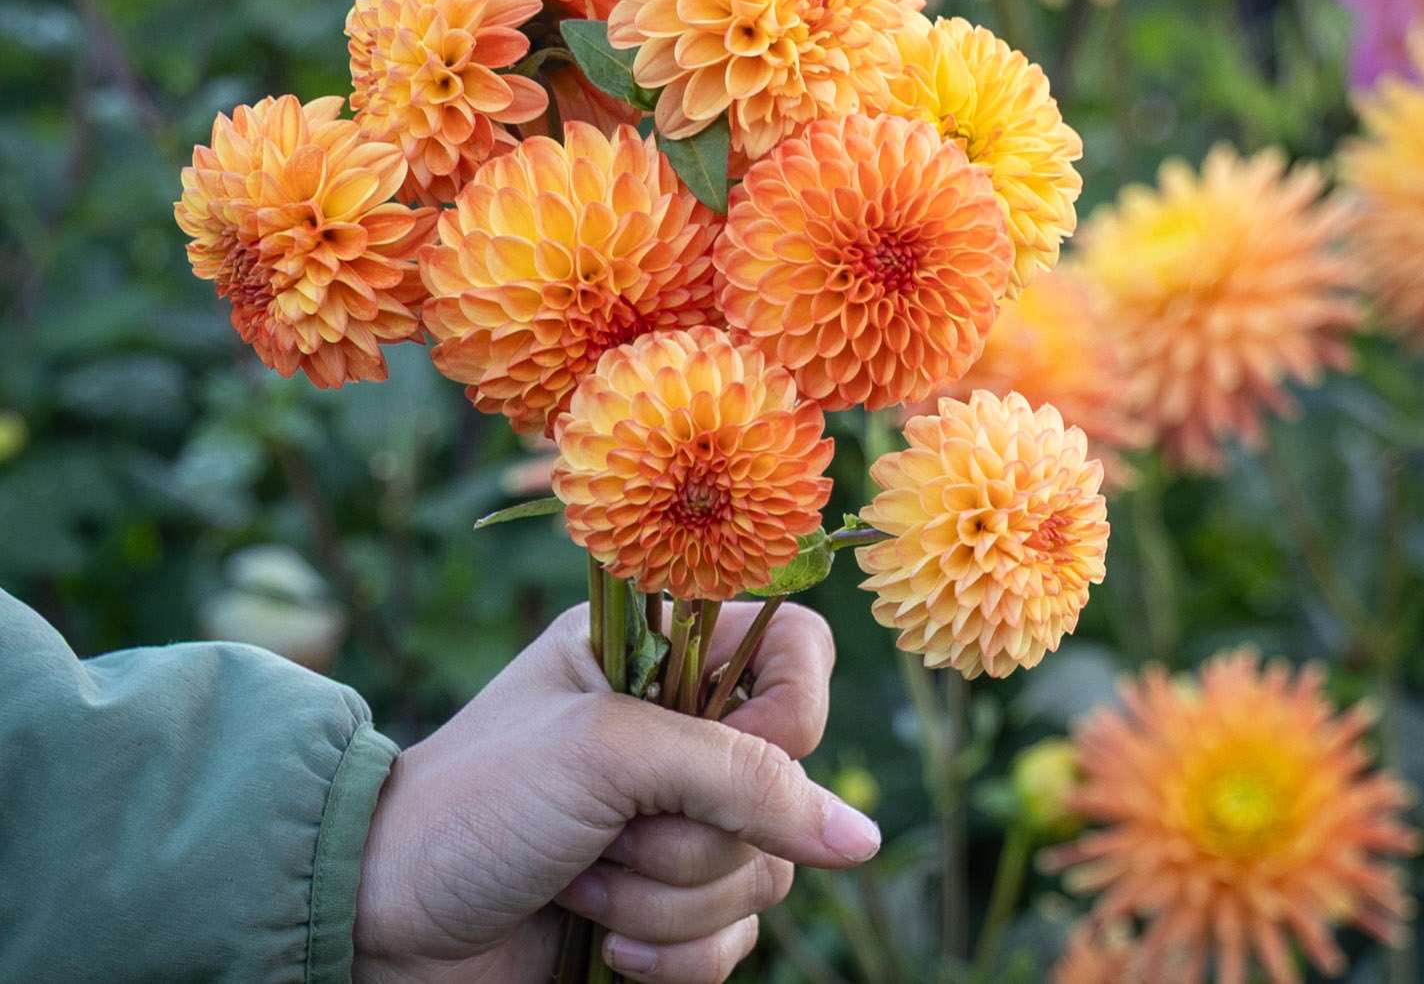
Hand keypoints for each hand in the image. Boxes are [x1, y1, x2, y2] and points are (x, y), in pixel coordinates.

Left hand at [354, 600, 878, 983]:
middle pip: (785, 784)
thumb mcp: (607, 755)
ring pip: (761, 873)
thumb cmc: (477, 803)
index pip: (795, 651)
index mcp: (661, 650)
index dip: (790, 711)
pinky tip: (599, 944)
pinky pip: (733, 942)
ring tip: (580, 883)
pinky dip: (669, 955)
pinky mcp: (666, 908)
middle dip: (691, 834)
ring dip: (664, 899)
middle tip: (605, 831)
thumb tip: (860, 838)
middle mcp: (678, 730)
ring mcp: (675, 822)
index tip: (734, 754)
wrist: (382, 920)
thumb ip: (740, 777)